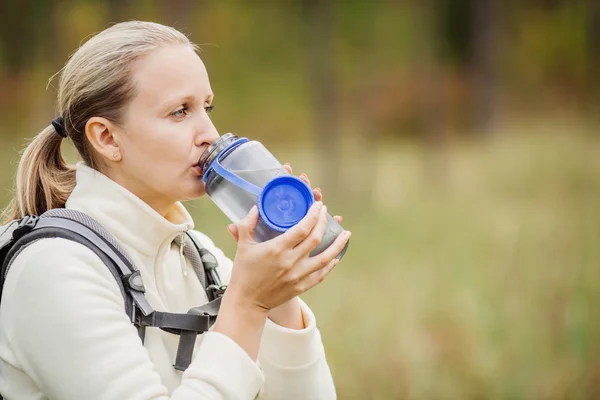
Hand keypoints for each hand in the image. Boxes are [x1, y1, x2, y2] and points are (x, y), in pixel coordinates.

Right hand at [226, 164, 344, 327]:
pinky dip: (331, 264)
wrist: (247, 302)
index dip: (313, 215)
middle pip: (315, 239)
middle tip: (326, 213)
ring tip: (346, 234)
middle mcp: (291, 261)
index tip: (318, 205)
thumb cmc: (243, 272)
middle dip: (323, 223)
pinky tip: (336, 256)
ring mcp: (298, 275)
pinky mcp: (301, 286)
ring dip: (338, 244)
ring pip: (325, 258)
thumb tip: (255, 208)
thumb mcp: (242, 245)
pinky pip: (322, 274)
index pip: (302, 228)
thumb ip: (247, 224)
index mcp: (277, 249)